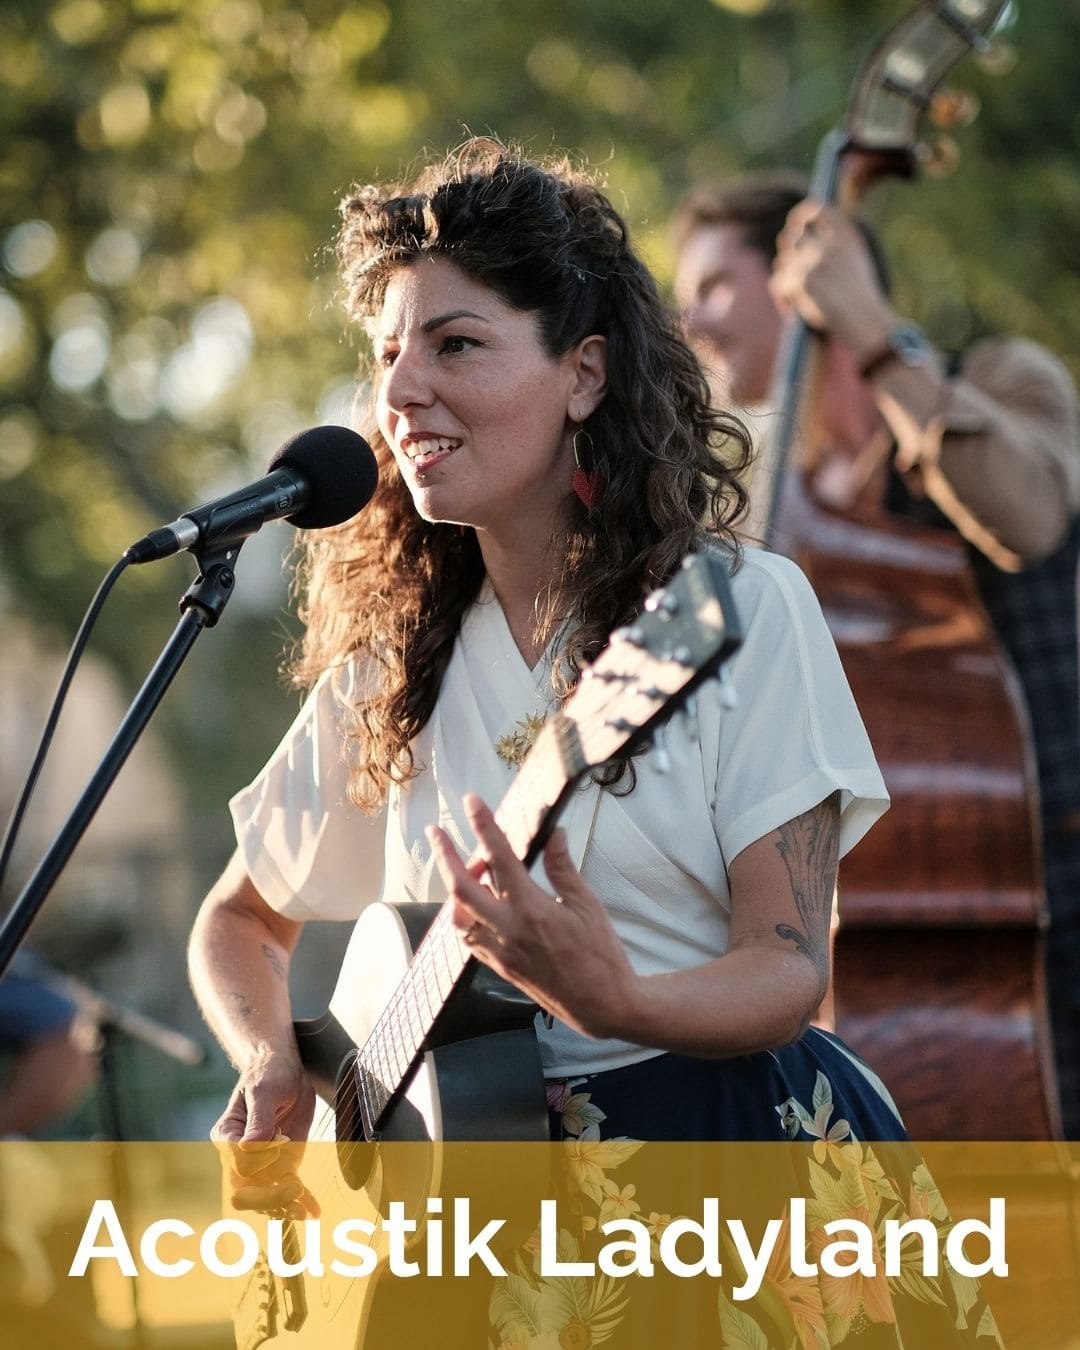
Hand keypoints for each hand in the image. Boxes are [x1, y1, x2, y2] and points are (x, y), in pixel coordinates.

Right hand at [210, 1051, 318, 1217]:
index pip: (237, 1164)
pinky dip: (301, 1201)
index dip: (258, 1161)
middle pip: (244, 1192)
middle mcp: (239, 1156)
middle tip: (295, 1190)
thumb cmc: (269, 1074)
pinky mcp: (282, 1164)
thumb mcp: (264, 1090)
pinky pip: (289, 1188)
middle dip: (268, 1198)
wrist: (285, 1070)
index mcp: (227, 1136)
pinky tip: (314, 1210)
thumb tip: (250, 1148)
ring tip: (305, 1210)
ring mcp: (261, 1164)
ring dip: (285, 1205)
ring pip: (267, 1197)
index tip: (278, 1143)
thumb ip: (258, 1119)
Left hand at [427, 794, 641, 1040]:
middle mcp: (508, 931)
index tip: (472, 802)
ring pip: (457, 915)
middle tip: (435, 832)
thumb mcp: (587, 905)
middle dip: (445, 856)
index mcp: (532, 910)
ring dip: (455, 889)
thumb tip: (553, 834)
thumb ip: (562, 868)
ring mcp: (499, 952)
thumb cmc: (601, 954)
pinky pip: (468, 938)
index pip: (500, 859)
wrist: (601, 1004)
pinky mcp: (498, 967)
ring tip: (468, 871)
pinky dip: (465, 916)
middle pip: (461, 888)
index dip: (484, 826)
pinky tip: (476, 905)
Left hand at [769, 201, 894, 363]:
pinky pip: (777, 285)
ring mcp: (813, 259)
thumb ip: (833, 247)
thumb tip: (793, 239)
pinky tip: (793, 313)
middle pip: (790, 239)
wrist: (865, 321)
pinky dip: (783, 300)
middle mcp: (828, 242)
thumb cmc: (860, 301)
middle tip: (791, 278)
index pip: (818, 209)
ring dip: (785, 282)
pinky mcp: (801, 279)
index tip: (795, 223)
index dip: (802, 213)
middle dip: (787, 257)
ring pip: (781, 264)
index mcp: (845, 236)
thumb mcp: (855, 264)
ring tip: (795, 301)